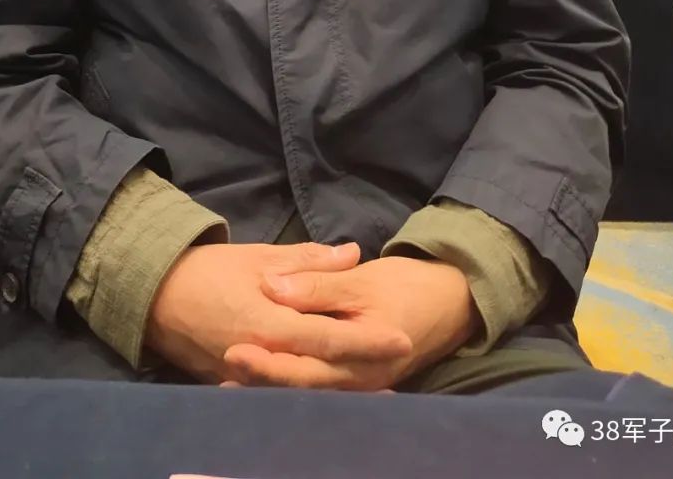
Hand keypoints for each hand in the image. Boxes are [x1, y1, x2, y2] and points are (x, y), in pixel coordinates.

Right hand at [145, 241, 410, 385]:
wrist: (154, 297)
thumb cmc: (208, 271)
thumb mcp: (258, 257)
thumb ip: (307, 261)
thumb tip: (352, 252)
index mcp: (267, 322)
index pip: (327, 336)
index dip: (366, 340)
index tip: (402, 338)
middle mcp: (261, 356)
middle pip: (323, 372)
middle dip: (365, 370)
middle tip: (403, 363)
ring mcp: (249, 378)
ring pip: (305, 388)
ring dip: (343, 386)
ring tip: (382, 386)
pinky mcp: (238, 386)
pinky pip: (282, 393)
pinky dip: (310, 391)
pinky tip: (335, 391)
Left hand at [225, 257, 476, 390]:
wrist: (450, 302)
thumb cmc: (407, 288)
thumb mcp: (362, 281)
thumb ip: (318, 284)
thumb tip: (274, 286)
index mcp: (360, 358)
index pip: (305, 365)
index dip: (268, 361)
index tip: (233, 350)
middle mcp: (356, 382)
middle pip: (300, 386)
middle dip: (260, 379)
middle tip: (222, 369)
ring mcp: (355, 386)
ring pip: (305, 392)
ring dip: (268, 386)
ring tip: (227, 382)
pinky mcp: (352, 380)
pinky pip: (315, 388)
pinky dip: (287, 383)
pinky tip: (259, 381)